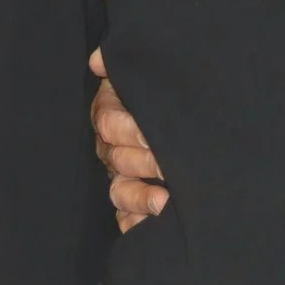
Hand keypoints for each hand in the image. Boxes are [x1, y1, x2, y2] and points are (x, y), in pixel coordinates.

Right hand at [88, 48, 167, 230]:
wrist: (185, 111)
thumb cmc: (164, 90)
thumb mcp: (147, 71)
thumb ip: (120, 63)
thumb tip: (98, 60)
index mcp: (112, 113)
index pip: (109, 122)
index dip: (129, 130)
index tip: (150, 135)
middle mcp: (113, 147)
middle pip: (117, 158)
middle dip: (144, 162)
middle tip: (168, 165)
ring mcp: (121, 176)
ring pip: (120, 190)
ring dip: (140, 197)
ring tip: (165, 200)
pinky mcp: (132, 202)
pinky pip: (126, 217)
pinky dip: (136, 223)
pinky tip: (154, 223)